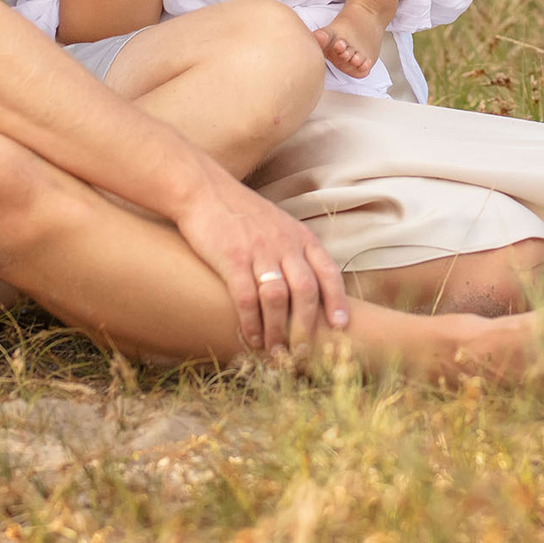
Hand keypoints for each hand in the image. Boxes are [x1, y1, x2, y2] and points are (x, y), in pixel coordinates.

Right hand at [171, 164, 349, 351]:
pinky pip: (247, 298)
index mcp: (300, 236)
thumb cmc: (241, 213)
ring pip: (277, 298)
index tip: (340, 327)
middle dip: (306, 327)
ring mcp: (258, 250)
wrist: (203, 189)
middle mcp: (284, 243)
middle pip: (306, 291)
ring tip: (275, 352)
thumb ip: (295, 251)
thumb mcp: (278, 224)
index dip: (336, 301)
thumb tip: (307, 288)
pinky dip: (251, 323)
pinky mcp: (231, 258)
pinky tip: (251, 338)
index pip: (328, 271)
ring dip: (278, 331)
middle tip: (303, 353)